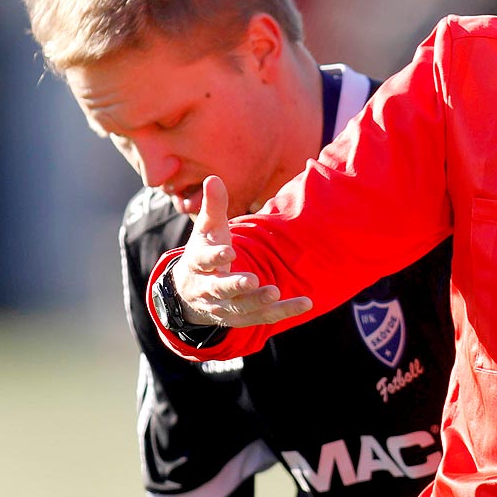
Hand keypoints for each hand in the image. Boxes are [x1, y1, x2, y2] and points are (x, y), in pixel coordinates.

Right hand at [170, 176, 311, 328]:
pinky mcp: (241, 318)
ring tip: (276, 292)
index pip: (203, 261)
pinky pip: (263, 317)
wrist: (190, 292)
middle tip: (252, 280)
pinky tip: (305, 303)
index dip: (215, 257)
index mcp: (197, 264)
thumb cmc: (204, 252)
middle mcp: (207, 289)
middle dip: (235, 285)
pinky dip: (283, 312)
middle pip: (220, 289)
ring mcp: (223, 306)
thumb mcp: (207, 230)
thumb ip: (213, 206)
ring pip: (241, 306)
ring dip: (258, 301)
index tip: (229, 252)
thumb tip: (213, 178)